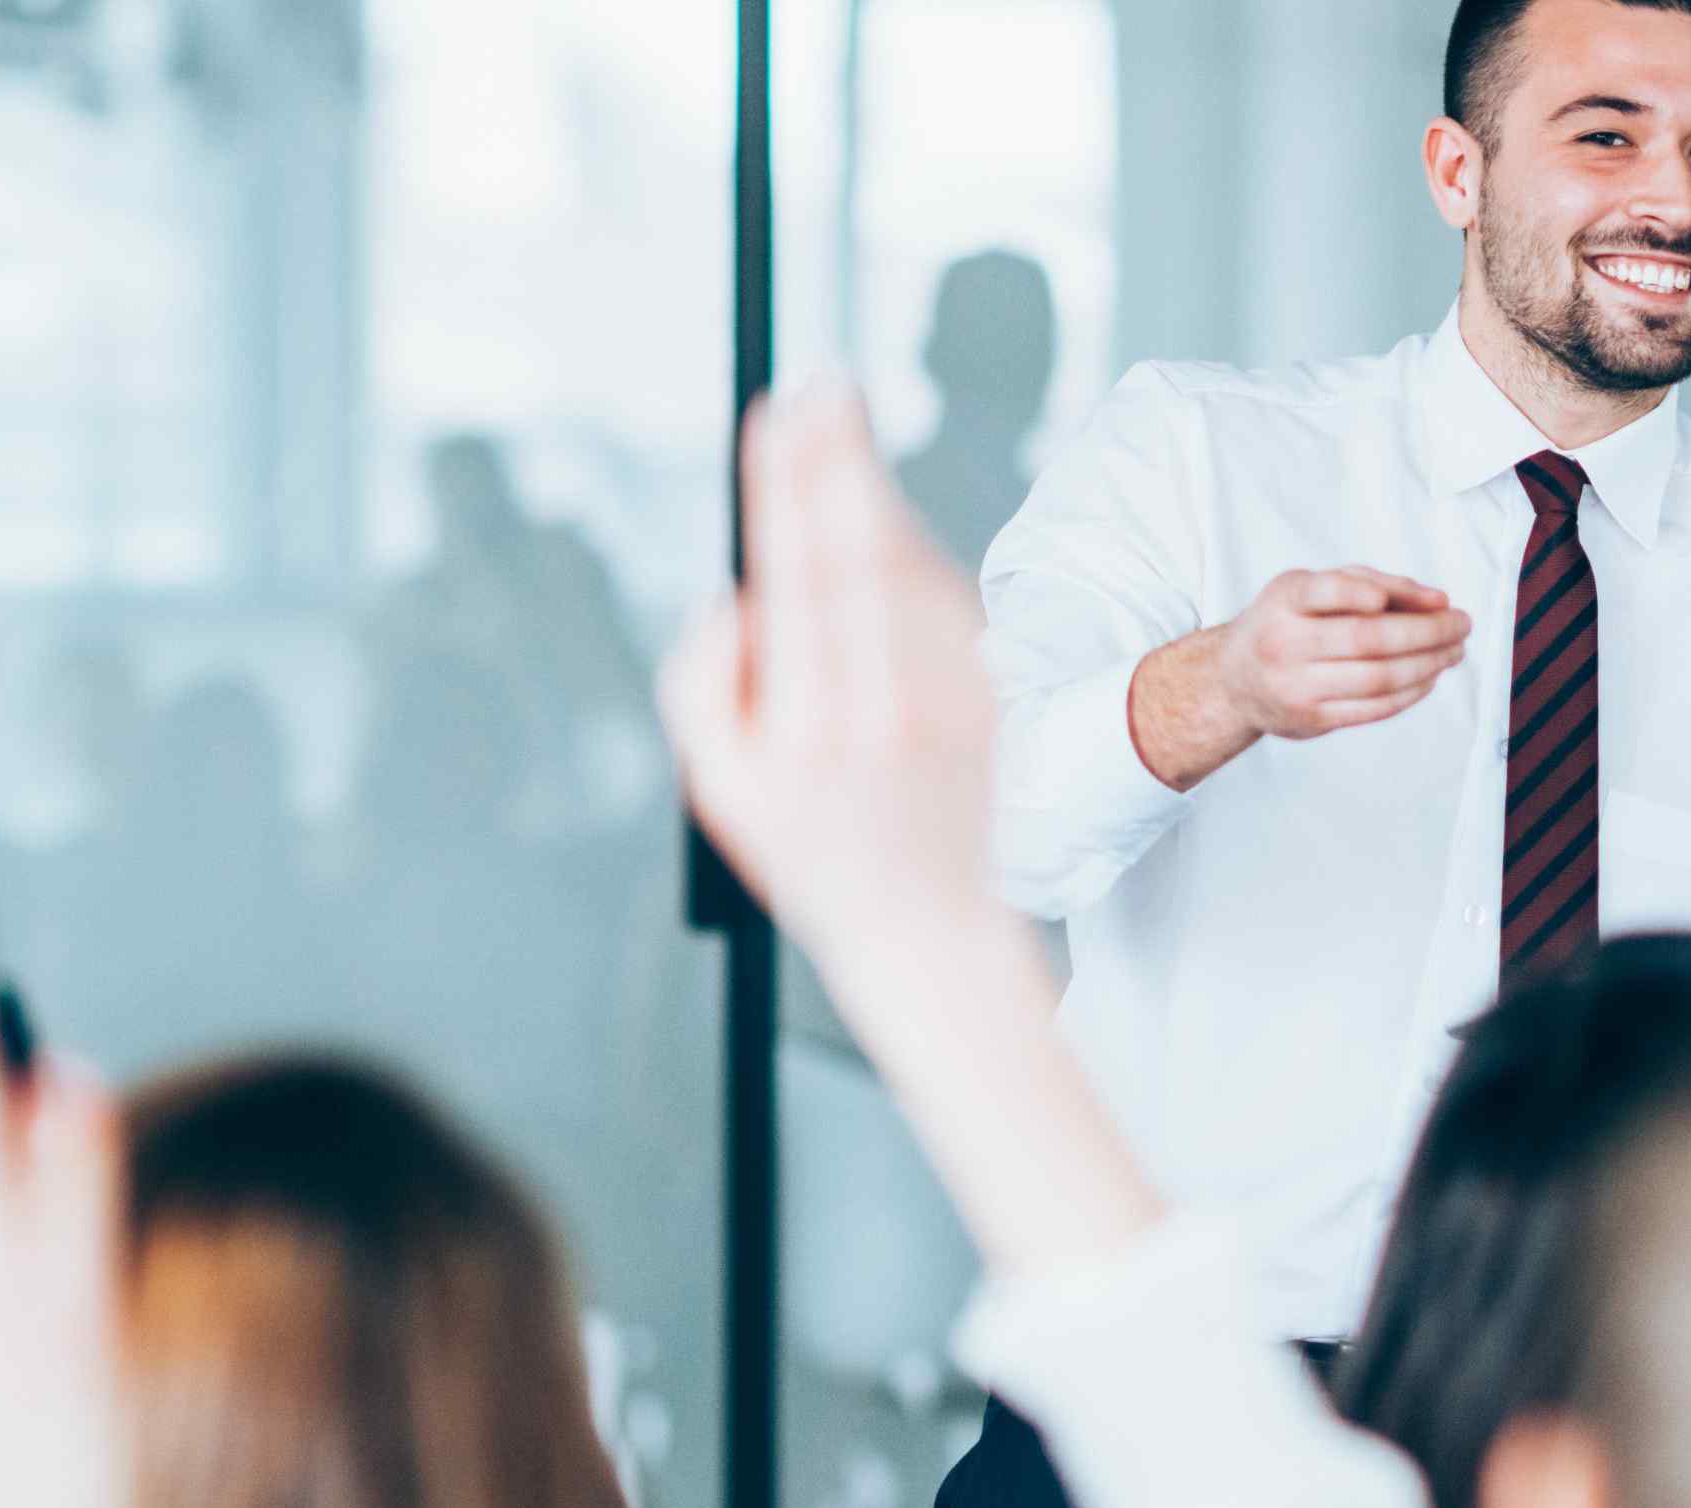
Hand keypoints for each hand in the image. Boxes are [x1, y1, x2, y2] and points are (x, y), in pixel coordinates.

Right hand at [661, 383, 1007, 962]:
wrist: (934, 936)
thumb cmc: (819, 860)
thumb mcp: (725, 795)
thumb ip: (702, 691)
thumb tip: (729, 598)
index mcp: (802, 726)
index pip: (791, 576)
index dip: (786, 489)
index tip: (779, 418)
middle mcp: (874, 710)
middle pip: (853, 554)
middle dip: (832, 462)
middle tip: (821, 387)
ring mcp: (939, 707)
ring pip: (908, 571)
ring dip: (875, 491)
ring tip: (843, 427)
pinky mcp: (988, 706)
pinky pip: (952, 608)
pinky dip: (920, 552)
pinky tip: (890, 515)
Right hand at [1129, 566, 1471, 787]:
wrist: (1234, 681)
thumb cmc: (1287, 622)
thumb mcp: (1310, 587)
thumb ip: (1371, 582)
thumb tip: (1437, 601)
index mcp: (1284, 600)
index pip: (1326, 592)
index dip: (1368, 592)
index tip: (1416, 597)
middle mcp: (1284, 644)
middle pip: (1367, 640)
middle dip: (1427, 632)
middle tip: (1462, 624)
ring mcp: (1296, 688)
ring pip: (1378, 679)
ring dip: (1429, 664)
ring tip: (1454, 650)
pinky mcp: (1312, 721)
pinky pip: (1375, 709)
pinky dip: (1412, 692)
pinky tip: (1431, 676)